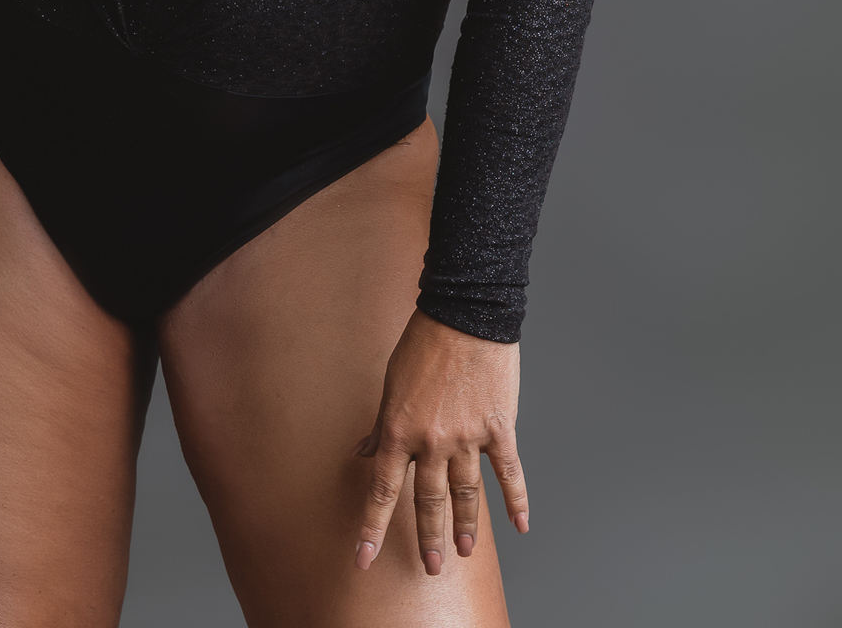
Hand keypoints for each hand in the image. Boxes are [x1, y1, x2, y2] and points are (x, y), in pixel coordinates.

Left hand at [354, 310, 527, 575]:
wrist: (464, 315)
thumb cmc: (423, 344)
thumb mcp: (391, 384)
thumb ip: (381, 425)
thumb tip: (363, 452)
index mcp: (399, 429)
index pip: (382, 490)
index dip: (371, 528)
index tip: (362, 559)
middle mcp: (431, 441)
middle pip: (428, 501)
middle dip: (429, 537)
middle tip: (430, 567)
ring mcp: (468, 438)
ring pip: (466, 494)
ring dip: (466, 526)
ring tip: (465, 551)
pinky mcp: (499, 429)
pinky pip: (508, 473)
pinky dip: (516, 500)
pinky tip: (520, 525)